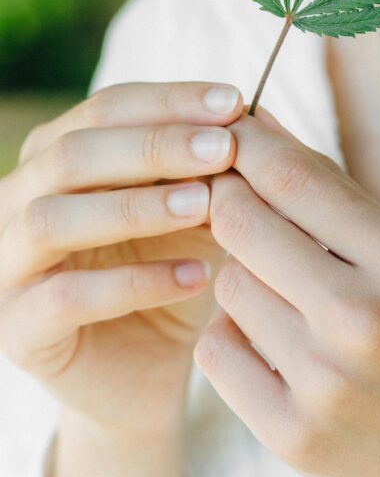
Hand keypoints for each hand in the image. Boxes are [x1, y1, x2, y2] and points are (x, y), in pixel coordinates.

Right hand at [0, 81, 243, 443]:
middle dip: (154, 145)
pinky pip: (67, 297)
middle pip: (72, 154)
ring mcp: (6, 266)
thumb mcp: (199, 212)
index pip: (105, 108)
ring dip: (135, 207)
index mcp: (54, 157)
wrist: (148, 375)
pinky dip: (135, 283)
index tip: (235, 101)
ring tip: (204, 205)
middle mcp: (17, 201)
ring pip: (53, 219)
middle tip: (224, 147)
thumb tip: (258, 114)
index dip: (169, 101)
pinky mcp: (17, 329)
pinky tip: (197, 276)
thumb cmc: (171, 273)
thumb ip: (214, 167)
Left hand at [194, 107, 379, 476]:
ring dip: (242, 275)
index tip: (229, 133)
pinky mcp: (291, 435)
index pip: (295, 179)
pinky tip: (268, 340)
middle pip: (242, 224)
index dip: (249, 144)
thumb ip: (339, 200)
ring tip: (283, 291)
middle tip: (236, 201)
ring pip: (228, 286)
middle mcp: (363, 318)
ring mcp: (323, 382)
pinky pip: (216, 350)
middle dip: (229, 201)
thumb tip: (259, 131)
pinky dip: (233, 335)